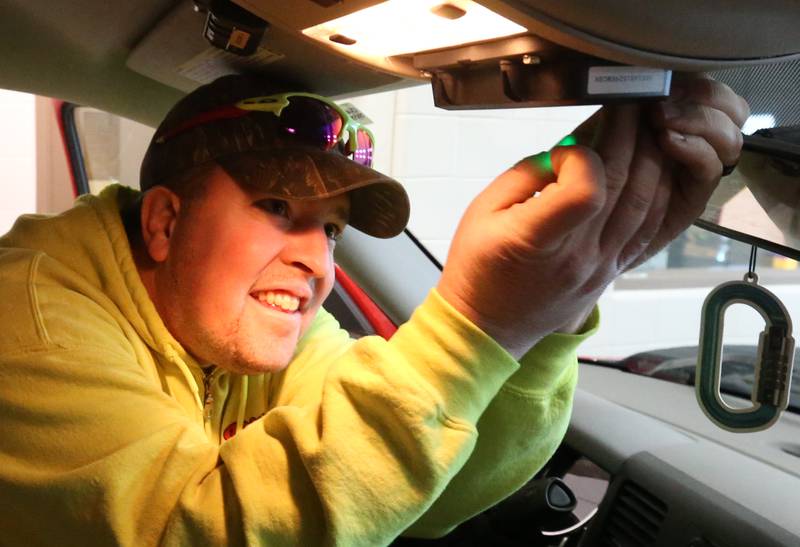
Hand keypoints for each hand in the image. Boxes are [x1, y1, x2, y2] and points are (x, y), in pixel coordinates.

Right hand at [437, 75, 749, 357]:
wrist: (487, 327)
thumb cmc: (478, 269)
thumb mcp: (482, 212)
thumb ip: (525, 174)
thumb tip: (566, 150)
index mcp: (538, 240)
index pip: (587, 188)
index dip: (582, 156)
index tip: (565, 147)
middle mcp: (578, 256)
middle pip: (624, 185)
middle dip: (630, 136)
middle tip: (629, 105)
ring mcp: (601, 267)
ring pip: (647, 204)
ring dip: (652, 159)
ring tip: (646, 128)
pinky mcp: (612, 272)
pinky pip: (650, 229)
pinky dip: (659, 193)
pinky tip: (656, 168)